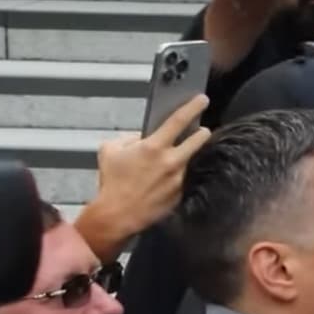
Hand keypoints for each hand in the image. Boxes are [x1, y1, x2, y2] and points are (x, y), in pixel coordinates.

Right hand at [93, 94, 211, 237]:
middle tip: (202, 129)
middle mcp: (171, 162)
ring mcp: (179, 179)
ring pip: (192, 160)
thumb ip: (128, 138)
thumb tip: (142, 137)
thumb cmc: (112, 182)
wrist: (118, 215)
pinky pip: (186, 179)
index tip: (202, 99)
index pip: (179, 120)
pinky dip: (180, 176)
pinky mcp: (181, 194)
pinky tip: (168, 179)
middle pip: (198, 140)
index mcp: (154, 147)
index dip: (193, 107)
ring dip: (188, 156)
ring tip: (178, 157)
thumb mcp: (110, 150)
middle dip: (202, 132)